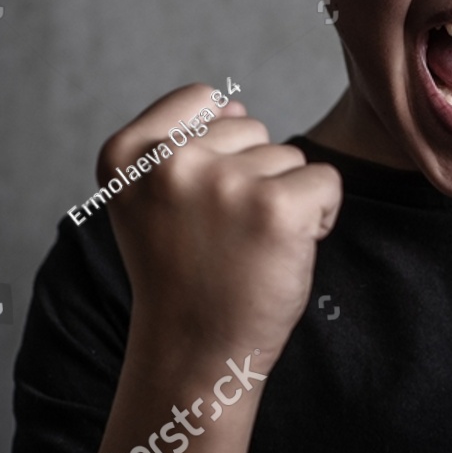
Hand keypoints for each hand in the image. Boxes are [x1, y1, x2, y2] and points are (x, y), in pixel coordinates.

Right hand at [97, 85, 341, 365]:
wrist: (195, 354)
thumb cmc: (184, 277)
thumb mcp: (152, 203)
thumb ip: (183, 144)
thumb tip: (234, 102)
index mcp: (127, 155)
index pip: (198, 98)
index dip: (216, 145)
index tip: (197, 203)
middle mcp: (168, 163)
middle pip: (251, 127)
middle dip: (252, 176)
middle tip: (224, 237)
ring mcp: (222, 183)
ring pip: (289, 156)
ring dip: (282, 199)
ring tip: (248, 248)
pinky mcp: (276, 208)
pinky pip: (325, 181)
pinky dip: (319, 216)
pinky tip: (283, 252)